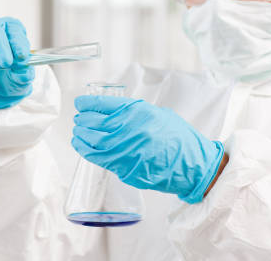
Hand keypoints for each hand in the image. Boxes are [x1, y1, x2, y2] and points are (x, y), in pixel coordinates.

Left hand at [72, 95, 224, 203]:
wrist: (193, 164)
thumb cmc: (178, 137)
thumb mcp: (157, 114)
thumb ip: (134, 112)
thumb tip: (109, 111)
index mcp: (138, 112)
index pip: (102, 104)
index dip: (86, 103)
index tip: (79, 102)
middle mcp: (130, 129)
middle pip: (94, 123)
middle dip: (82, 120)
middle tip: (78, 119)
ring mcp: (127, 150)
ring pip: (93, 142)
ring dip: (81, 136)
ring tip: (77, 132)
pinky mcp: (126, 168)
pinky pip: (100, 159)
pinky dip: (86, 151)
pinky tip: (82, 146)